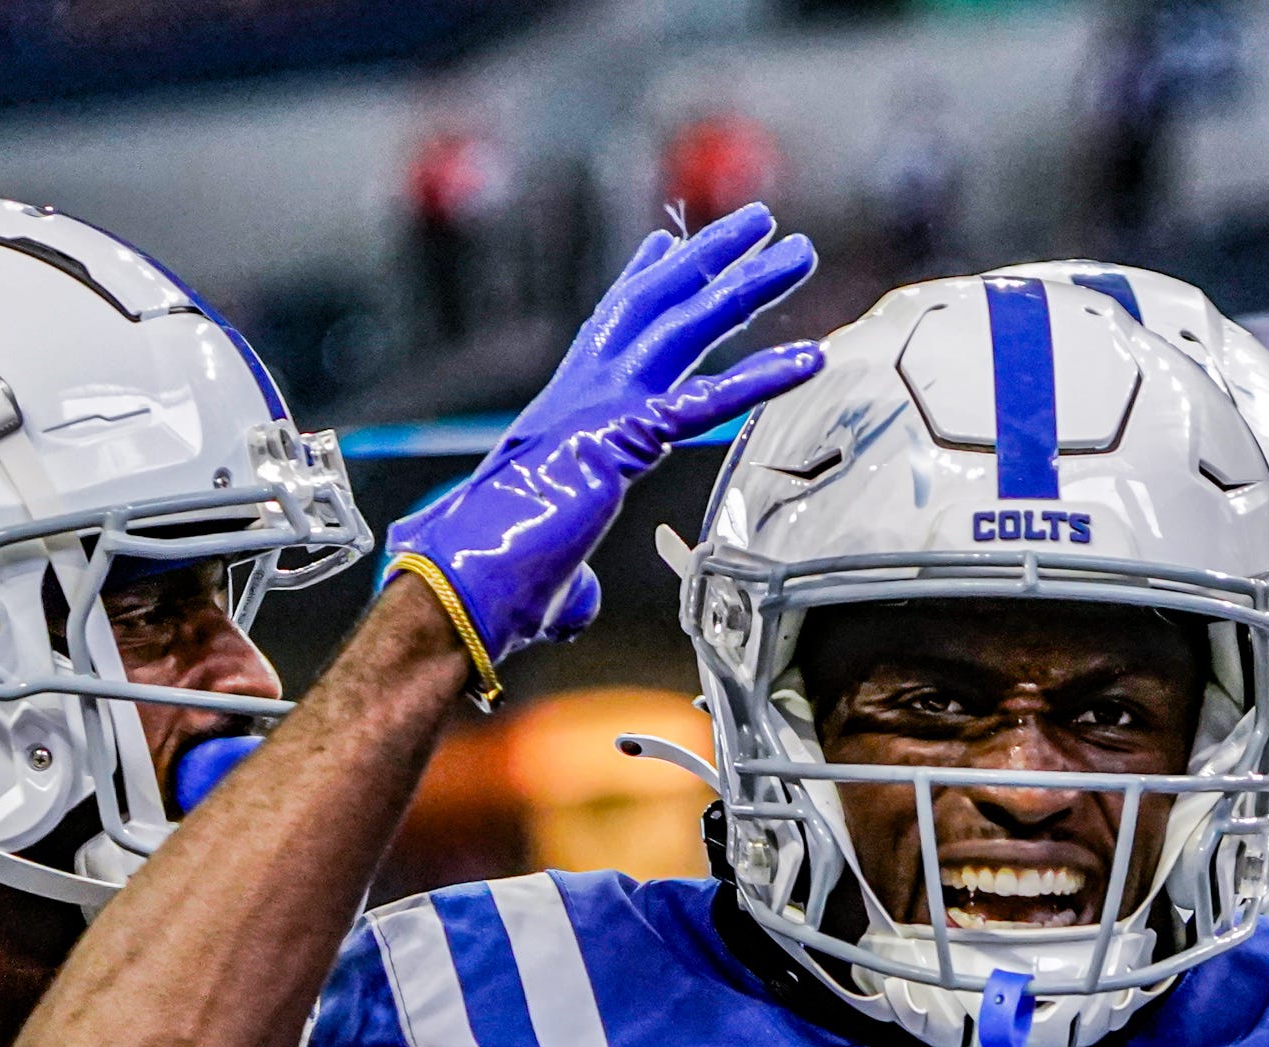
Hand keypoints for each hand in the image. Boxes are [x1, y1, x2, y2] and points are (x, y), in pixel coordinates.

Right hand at [386, 204, 821, 667]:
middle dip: (711, 257)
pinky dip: (761, 379)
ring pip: (685, 325)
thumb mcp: (547, 567)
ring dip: (745, 285)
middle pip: (658, 305)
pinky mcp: (621, 437)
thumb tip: (577, 602)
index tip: (668, 245)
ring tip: (798, 252)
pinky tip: (808, 359)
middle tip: (758, 223)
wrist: (460, 580)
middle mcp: (581, 393)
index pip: (612, 330)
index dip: (644, 283)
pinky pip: (707, 401)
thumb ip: (574, 573)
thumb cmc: (491, 579)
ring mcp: (600, 406)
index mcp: (564, 412)